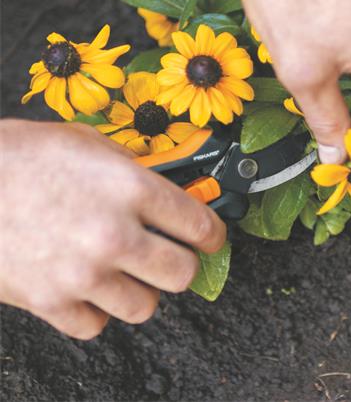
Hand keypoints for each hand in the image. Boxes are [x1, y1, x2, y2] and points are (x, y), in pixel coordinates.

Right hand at [0, 120, 226, 339]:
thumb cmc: (18, 156)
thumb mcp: (87, 143)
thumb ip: (133, 169)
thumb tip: (165, 188)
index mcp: (130, 188)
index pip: (200, 225)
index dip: (213, 234)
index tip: (211, 238)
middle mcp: (114, 235)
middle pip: (182, 274)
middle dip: (181, 265)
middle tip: (168, 256)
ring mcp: (83, 273)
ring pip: (145, 307)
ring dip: (139, 290)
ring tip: (123, 272)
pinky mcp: (50, 301)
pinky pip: (95, 325)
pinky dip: (95, 310)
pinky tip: (86, 288)